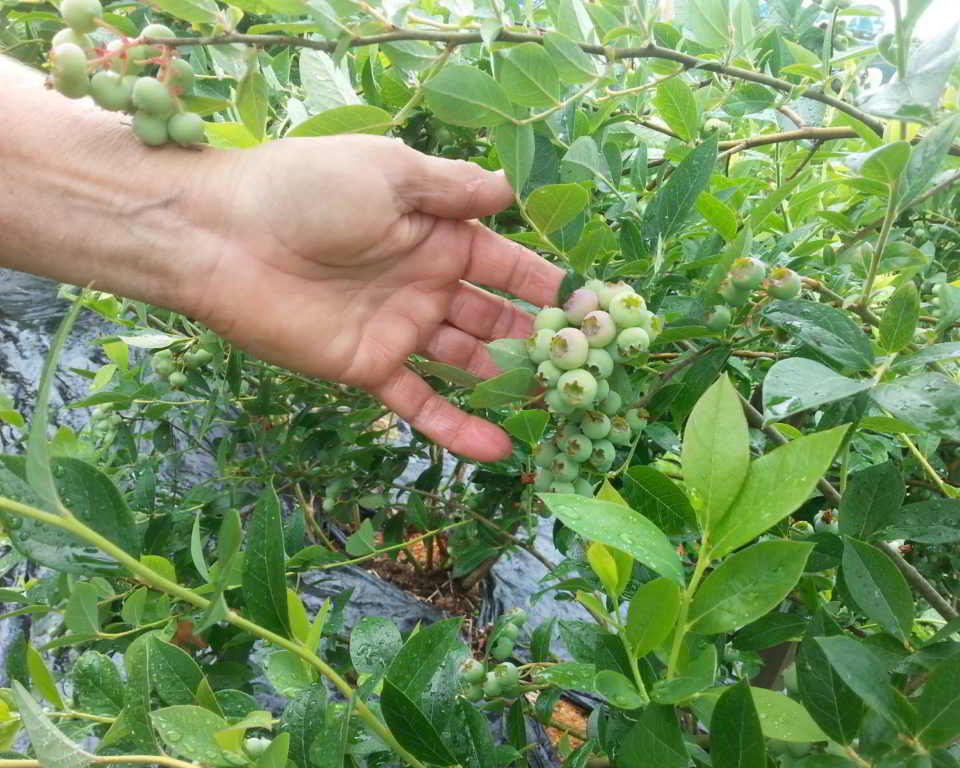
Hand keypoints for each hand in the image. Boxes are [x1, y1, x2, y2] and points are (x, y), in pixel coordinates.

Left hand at [187, 135, 563, 461]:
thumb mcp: (389, 172)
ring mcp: (401, 329)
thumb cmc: (307, 190)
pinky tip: (501, 450)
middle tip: (589, 372)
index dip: (552, 289)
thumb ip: (452, 189)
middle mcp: (428, 283)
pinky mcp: (369, 368)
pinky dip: (458, 429)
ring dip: (511, 386)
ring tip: (560, 412)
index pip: (510, 267)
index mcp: (438, 234)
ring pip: (469, 364)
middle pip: (498, 320)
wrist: (221, 237)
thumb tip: (511, 190)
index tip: (599, 313)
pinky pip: (421, 404)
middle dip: (542, 344)